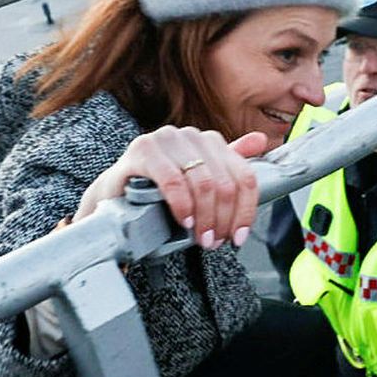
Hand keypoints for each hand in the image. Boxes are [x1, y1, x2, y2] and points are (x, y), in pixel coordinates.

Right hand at [75, 126, 266, 248]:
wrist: (115, 195)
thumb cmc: (158, 192)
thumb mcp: (198, 182)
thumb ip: (228, 164)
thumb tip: (262, 141)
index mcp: (209, 141)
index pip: (244, 176)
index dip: (245, 211)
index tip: (238, 237)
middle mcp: (190, 135)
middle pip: (225, 182)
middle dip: (223, 219)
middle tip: (214, 242)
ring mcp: (165, 139)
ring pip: (203, 182)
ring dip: (205, 217)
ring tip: (200, 237)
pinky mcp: (142, 150)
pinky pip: (173, 180)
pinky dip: (182, 205)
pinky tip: (183, 220)